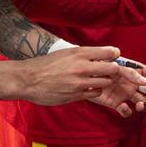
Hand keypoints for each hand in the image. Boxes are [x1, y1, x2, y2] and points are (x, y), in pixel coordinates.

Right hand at [21, 46, 145, 107]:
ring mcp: (80, 82)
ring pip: (106, 82)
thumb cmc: (46, 65)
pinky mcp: (76, 95)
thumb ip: (84, 55)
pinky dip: (96, 90)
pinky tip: (89, 88)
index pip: (109, 52)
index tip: (115, 56)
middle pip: (113, 68)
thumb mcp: (66, 54)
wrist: (27, 79)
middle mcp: (82, 66)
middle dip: (118, 71)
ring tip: (101, 79)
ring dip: (107, 81)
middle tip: (118, 72)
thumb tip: (103, 55)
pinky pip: (96, 92)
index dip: (115, 55)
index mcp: (80, 53)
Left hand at [89, 60, 145, 117]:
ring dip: (144, 105)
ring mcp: (126, 94)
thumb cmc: (99, 65)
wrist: (83, 75)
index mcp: (136, 71)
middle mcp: (133, 83)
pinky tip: (124, 107)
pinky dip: (128, 111)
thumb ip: (131, 73)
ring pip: (143, 102)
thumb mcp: (116, 66)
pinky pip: (127, 111)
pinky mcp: (117, 103)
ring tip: (139, 106)